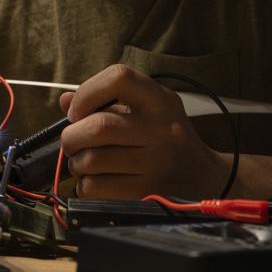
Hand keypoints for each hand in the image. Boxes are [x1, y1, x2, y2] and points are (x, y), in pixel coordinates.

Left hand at [59, 64, 226, 199]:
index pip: (119, 78)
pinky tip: (95, 181)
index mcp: (160, 101)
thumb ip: (107, 101)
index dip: (88, 92)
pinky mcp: (147, 193)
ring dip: (76, 163)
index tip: (79, 111)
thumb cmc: (168, 138)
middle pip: (99, 127)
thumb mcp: (148, 109)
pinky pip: (96, 188)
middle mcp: (162, 130)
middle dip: (72, 136)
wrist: (205, 177)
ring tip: (84, 162)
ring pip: (92, 161)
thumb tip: (66, 102)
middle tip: (73, 142)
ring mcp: (157, 164)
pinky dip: (84, 186)